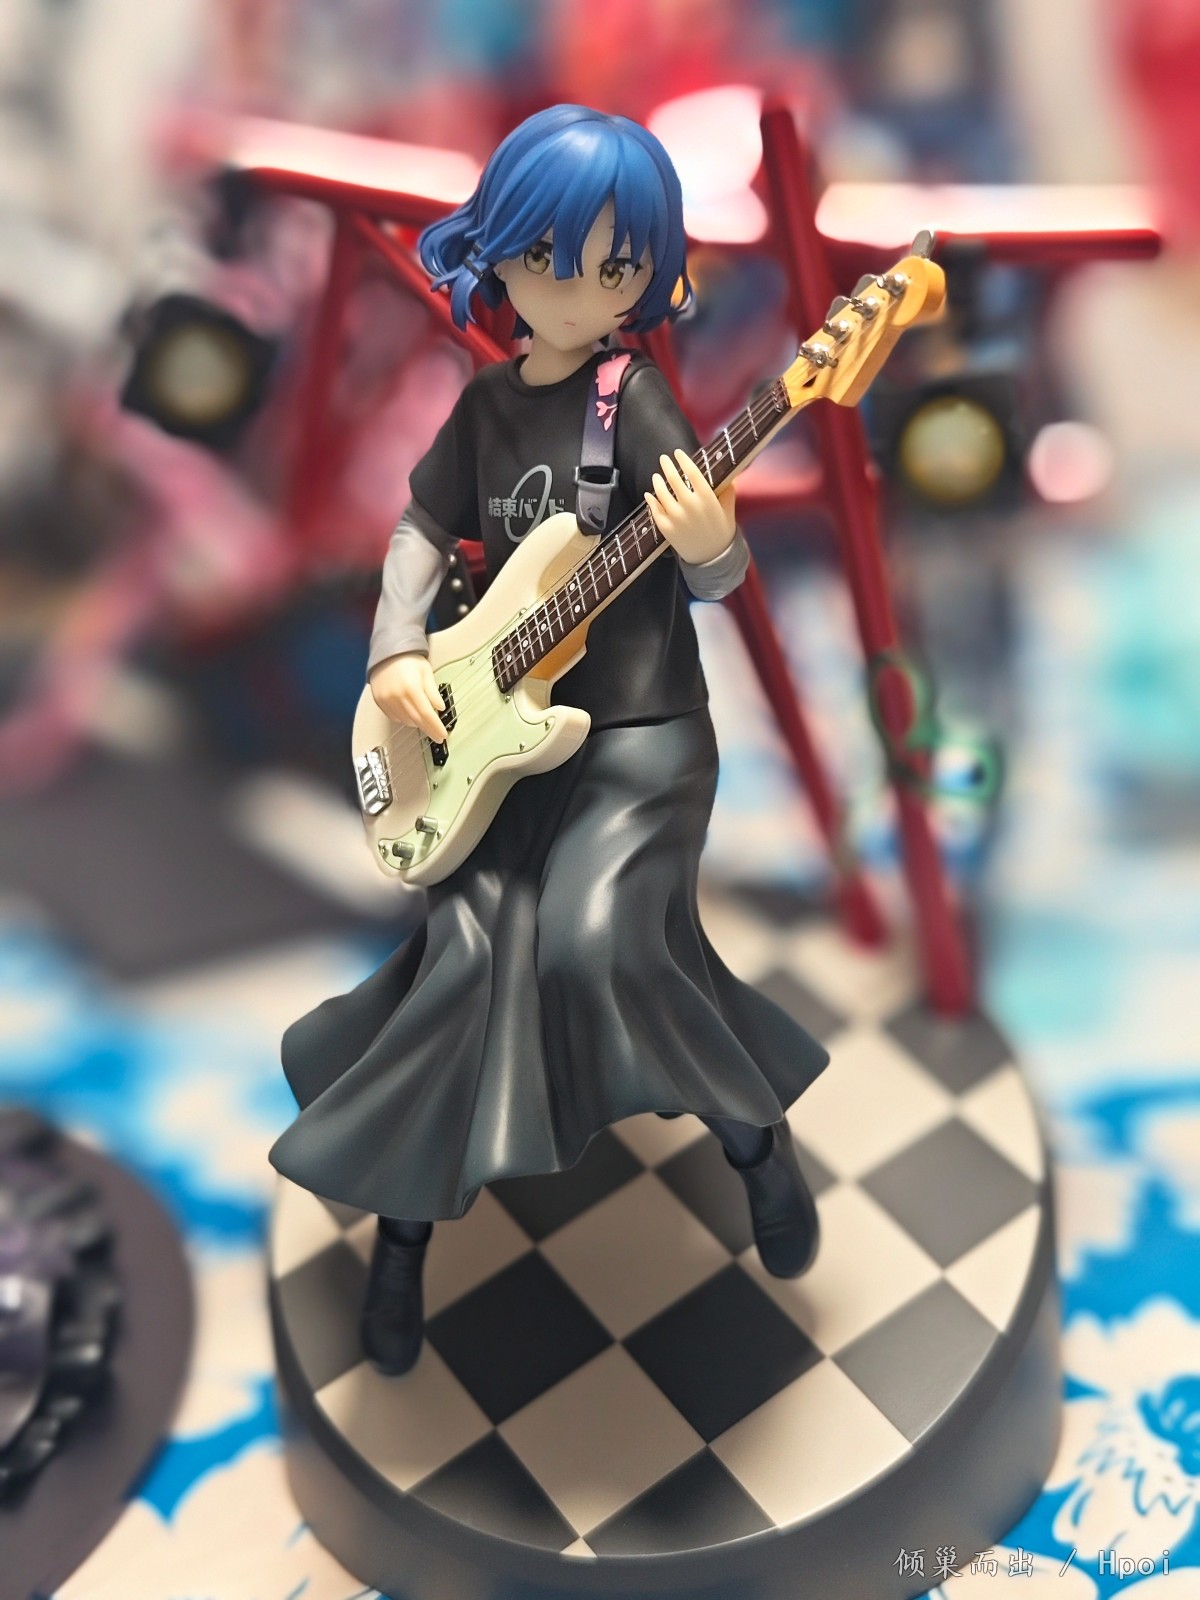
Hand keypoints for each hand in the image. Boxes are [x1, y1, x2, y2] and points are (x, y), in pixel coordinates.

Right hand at [369, 652, 446, 743]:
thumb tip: (440, 707)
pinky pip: (394, 717)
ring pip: (405, 721)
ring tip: (423, 718)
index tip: (442, 735)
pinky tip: (409, 713)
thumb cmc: (408, 660)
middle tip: (437, 735)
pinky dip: (404, 718)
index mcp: (411, 688)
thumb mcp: (426, 672)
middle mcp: (397, 695)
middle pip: (416, 721)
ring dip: (416, 722)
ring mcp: (386, 699)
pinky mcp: (379, 701)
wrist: (388, 652)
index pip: (426, 714)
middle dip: (429, 729)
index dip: (435, 727)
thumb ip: (433, 692)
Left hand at [644, 449, 736, 565]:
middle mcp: (690, 506)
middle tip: (664, 459)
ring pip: (661, 493)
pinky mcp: (666, 528)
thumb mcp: (728, 508)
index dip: (683, 460)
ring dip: (658, 482)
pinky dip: (651, 501)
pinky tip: (649, 494)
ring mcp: (676, 518)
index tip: (678, 453)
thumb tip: (729, 473)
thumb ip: (727, 490)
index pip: (692, 472)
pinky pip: (655, 511)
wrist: (712, 557)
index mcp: (707, 498)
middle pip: (674, 480)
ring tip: (656, 476)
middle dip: (667, 466)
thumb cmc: (722, 530)